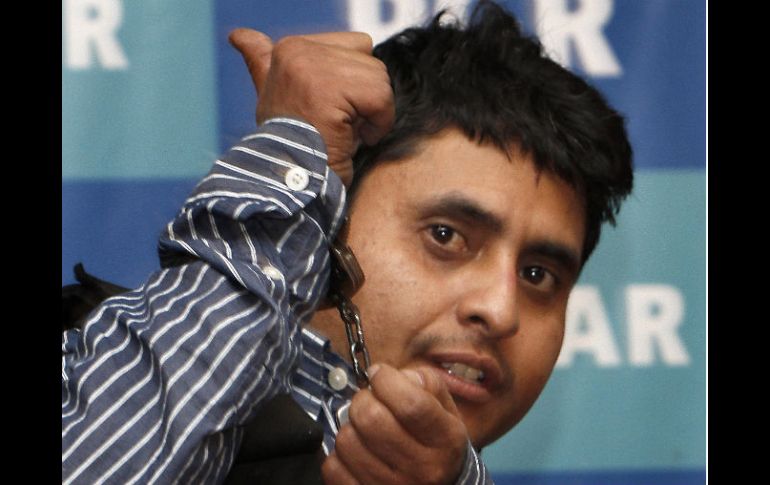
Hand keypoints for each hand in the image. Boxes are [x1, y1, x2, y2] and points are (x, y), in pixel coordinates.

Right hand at [228, 29, 394, 186]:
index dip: (354, 86)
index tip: (328, 111)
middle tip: (336, 126)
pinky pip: (380, 98)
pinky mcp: (329, 91)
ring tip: (342, 133)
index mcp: (288, 49)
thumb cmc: (288, 146)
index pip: (357, 47)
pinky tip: (352, 139)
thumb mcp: (272, 98)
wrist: (291, 184)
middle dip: (364, 99)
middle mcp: (296, 50)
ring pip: (379, 79)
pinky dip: (377, 124)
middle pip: (371, 61)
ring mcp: (311, 68)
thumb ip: (261, 62)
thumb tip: (239, 35)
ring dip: (371, 114)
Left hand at [323, 364, 468, 484]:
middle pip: (371, 419)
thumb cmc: (435, 440)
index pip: (410, 404)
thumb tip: (388, 375)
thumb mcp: (445, 409)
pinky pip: (333, 467)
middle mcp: (422, 468)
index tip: (379, 374)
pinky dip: (339, 454)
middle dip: (363, 399)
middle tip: (370, 401)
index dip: (386, 380)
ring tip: (364, 429)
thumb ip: (424, 383)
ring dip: (349, 427)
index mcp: (445, 439)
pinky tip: (357, 451)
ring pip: (347, 440)